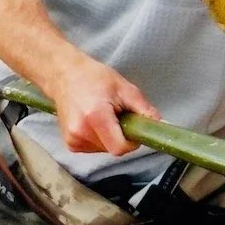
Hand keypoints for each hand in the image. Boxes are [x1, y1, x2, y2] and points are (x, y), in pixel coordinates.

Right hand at [46, 55, 160, 155]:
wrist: (64, 75)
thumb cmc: (95, 78)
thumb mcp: (125, 89)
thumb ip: (144, 109)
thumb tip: (160, 126)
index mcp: (95, 118)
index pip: (120, 148)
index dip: (132, 141)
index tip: (134, 127)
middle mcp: (81, 132)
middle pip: (114, 149)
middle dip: (122, 136)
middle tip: (118, 115)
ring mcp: (73, 140)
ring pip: (105, 149)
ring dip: (111, 137)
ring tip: (104, 115)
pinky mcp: (70, 144)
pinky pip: (94, 148)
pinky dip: (100, 138)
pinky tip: (94, 121)